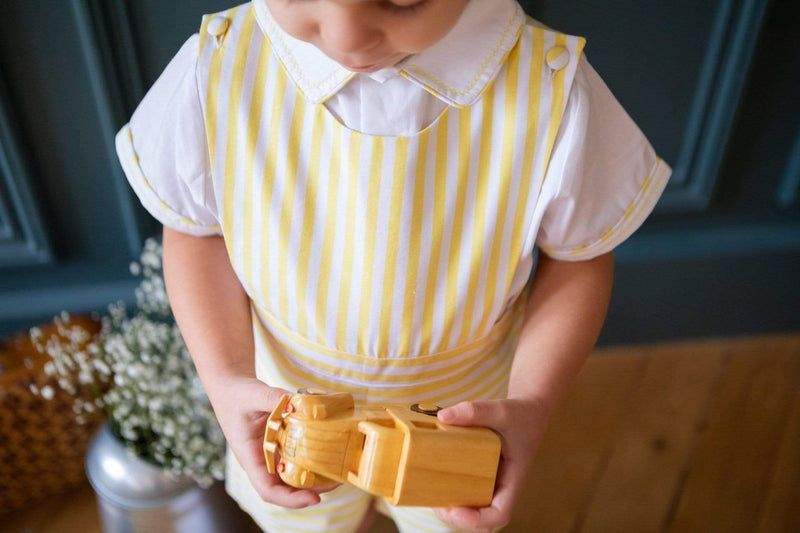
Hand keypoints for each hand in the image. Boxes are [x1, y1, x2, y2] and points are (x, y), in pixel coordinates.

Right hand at [206, 377, 337, 507]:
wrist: (231, 389)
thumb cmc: (236, 395)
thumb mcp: (252, 395)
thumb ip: (273, 398)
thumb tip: (297, 404)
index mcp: (251, 458)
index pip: (268, 490)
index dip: (291, 499)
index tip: (314, 498)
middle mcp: (262, 461)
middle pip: (287, 487)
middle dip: (313, 489)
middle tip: (337, 480)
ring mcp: (273, 454)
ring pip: (295, 474)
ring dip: (316, 475)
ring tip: (338, 469)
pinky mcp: (282, 444)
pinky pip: (298, 456)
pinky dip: (313, 456)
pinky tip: (330, 447)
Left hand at [434, 398, 549, 531]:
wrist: (528, 411)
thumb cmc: (520, 414)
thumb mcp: (501, 409)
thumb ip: (474, 411)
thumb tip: (443, 416)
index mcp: (513, 479)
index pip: (500, 513)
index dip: (477, 519)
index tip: (455, 510)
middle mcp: (502, 487)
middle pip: (483, 520)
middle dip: (457, 518)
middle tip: (435, 502)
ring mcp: (491, 484)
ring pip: (473, 510)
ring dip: (451, 509)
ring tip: (430, 494)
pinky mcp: (481, 476)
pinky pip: (467, 493)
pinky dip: (450, 493)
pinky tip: (433, 480)